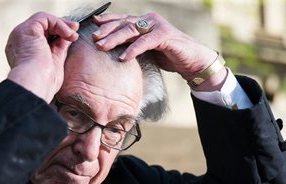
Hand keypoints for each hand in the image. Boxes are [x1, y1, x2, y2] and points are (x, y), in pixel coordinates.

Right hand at [5, 12, 78, 101]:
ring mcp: (21, 34)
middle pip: (42, 27)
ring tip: (73, 35)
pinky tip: (68, 34)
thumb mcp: (55, 61)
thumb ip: (60, 48)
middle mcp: (20, 41)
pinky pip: (44, 18)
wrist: (36, 85)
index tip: (72, 38)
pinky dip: (59, 24)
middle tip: (75, 31)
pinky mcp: (27, 29)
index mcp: (24, 51)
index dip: (58, 34)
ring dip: (62, 25)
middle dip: (61, 27)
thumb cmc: (44, 83)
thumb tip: (68, 37)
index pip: (42, 36)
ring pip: (43, 20)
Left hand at [92, 12, 225, 88]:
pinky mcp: (165, 36)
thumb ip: (134, 46)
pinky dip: (133, 50)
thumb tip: (115, 52)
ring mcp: (157, 26)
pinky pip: (145, 42)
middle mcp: (150, 21)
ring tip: (103, 47)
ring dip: (115, 38)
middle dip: (107, 30)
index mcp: (144, 23)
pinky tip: (123, 57)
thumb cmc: (170, 56)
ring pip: (132, 30)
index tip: (93, 26)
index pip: (122, 20)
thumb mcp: (148, 51)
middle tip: (94, 39)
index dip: (107, 21)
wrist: (192, 62)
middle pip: (124, 23)